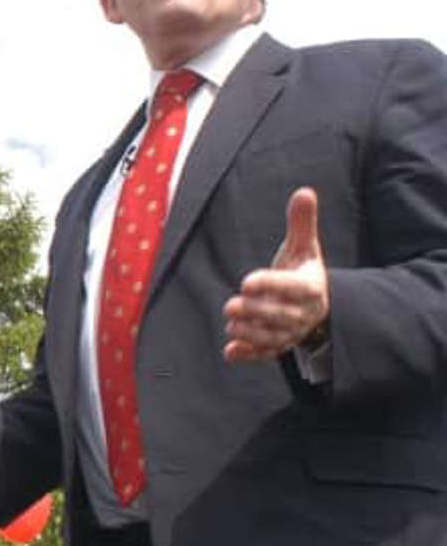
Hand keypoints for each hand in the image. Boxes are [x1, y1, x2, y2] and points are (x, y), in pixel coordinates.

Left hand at [223, 187, 329, 362]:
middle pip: (280, 316)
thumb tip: (304, 191)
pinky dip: (248, 354)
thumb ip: (302, 223)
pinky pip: (265, 354)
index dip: (270, 285)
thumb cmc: (302, 270)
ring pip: (272, 337)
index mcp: (310, 287)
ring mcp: (291, 332)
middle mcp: (303, 313)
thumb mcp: (304, 247)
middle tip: (230, 305)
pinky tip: (230, 352)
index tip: (246, 281)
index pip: (291, 288)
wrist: (314, 304)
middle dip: (255, 311)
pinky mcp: (278, 345)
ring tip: (230, 322)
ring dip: (250, 332)